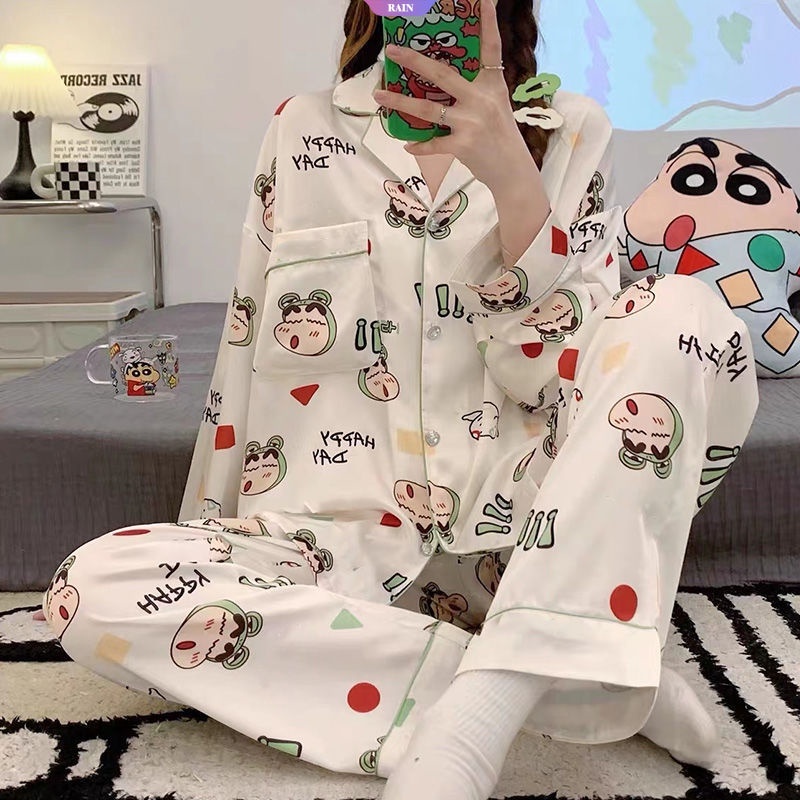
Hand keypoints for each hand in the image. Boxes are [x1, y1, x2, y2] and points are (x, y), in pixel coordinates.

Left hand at [372, 0, 536, 191]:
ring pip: (427, 108)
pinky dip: (419, 146)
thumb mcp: (495, 105)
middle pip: (442, 74)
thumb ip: (474, 91)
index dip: (488, 22)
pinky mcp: (462, 145)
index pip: (491, 48)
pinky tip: (408, 145)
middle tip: (393, 50)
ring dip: (400, 101)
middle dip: (414, 61)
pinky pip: (432, 143)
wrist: (512, 171)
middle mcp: (481, 99)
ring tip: (379, 95)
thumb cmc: (501, 136)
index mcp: (492, 85)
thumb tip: (442, 82)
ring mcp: (471, 122)